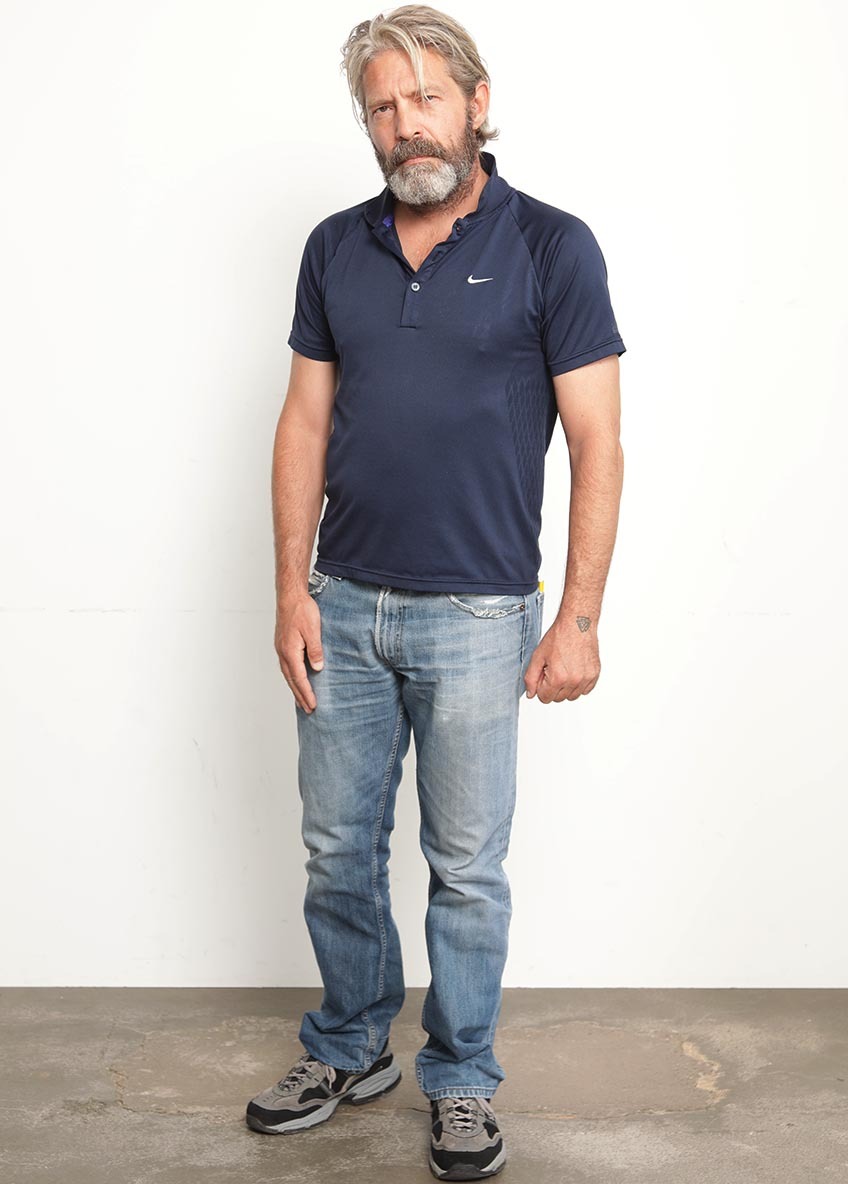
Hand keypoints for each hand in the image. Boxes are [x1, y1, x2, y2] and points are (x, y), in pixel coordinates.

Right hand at [274, 593, 324, 712]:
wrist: (290, 596)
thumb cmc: (301, 610)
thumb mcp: (313, 630)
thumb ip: (315, 650)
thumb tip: (317, 668)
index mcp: (290, 651)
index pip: (299, 678)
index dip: (306, 692)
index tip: (313, 705)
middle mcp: (283, 652)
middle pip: (291, 680)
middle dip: (300, 695)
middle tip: (308, 709)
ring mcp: (281, 648)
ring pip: (288, 674)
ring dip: (295, 688)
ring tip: (302, 700)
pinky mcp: (283, 644)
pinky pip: (287, 666)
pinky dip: (292, 677)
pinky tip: (296, 679)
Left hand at [524, 620, 600, 702]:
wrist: (577, 624)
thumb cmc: (559, 636)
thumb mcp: (538, 656)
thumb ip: (531, 678)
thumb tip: (531, 694)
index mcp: (558, 678)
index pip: (545, 698)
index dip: (541, 687)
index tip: (543, 674)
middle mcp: (574, 681)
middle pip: (558, 698)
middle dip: (552, 687)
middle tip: (553, 669)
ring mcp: (586, 678)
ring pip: (572, 696)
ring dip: (566, 687)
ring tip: (564, 669)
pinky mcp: (595, 674)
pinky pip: (585, 690)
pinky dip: (579, 684)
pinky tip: (574, 670)